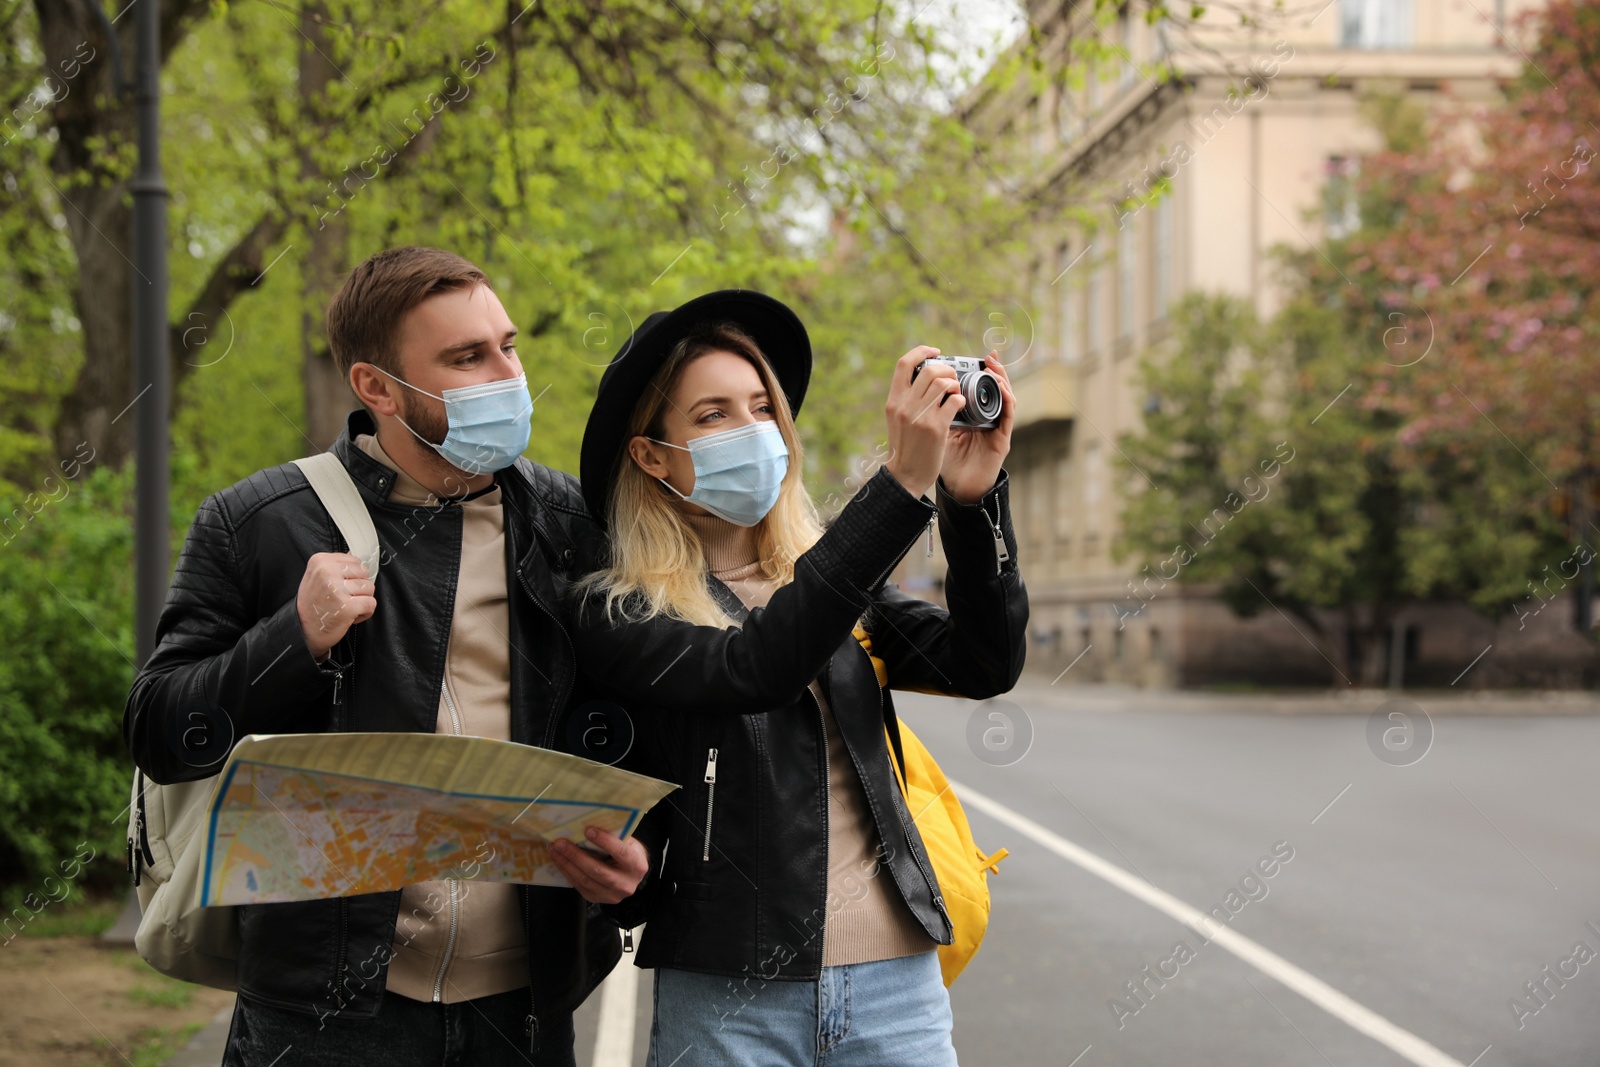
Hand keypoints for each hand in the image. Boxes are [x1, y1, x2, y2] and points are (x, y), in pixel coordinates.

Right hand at [296, 552, 375, 660]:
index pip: (355, 560)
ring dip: (362, 600)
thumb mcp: (317, 576)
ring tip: (345, 606)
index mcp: (320, 561)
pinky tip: (350, 616)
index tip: (338, 586)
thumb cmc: (313, 604)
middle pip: (364, 573)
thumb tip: (360, 562)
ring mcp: (337, 589)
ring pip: (369, 588)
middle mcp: (328, 572)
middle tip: (342, 598)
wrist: (303, 630)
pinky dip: (365, 612)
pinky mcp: (348, 607)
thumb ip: (336, 566)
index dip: (351, 576)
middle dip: (358, 587)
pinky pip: (371, 603)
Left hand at [550, 827, 649, 903]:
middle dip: (575, 855)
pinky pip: (578, 886)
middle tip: (560, 842)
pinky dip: (566, 872)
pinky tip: (558, 861)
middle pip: (597, 870)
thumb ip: (614, 836)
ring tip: (554, 850)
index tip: (588, 830)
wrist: (632, 875)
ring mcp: (611, 895)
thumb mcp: (628, 842)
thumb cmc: (628, 852)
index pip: (621, 853)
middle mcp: (625, 884)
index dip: (604, 842)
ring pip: (584, 880)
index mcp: (637, 866)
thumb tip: (589, 823)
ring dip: (566, 864)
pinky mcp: (597, 899)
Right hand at [883, 346, 963, 499]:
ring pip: (944, 383)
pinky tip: (960, 406)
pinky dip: (961, 400)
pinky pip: (955, 401)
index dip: (921, 351)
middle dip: (946, 369)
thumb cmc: (904, 446)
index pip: (904, 363)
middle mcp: (904, 405)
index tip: (935, 352)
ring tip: (956, 392)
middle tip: (952, 378)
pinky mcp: (936, 427)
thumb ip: (905, 398)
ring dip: (955, 384)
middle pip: (929, 370)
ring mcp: (920, 416)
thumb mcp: (896, 418)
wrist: (906, 474)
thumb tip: (921, 375)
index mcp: (893, 400)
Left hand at [940, 352, 1014, 503]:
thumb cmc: (947, 461)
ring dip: (1002, 381)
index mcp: (971, 416)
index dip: (978, 372)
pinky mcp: (1002, 440)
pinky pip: (1008, 415)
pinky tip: (1002, 389)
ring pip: (1005, 398)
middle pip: (994, 390)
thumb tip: (923, 389)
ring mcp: (996, 429)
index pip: (978, 389)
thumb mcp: (938, 431)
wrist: (957, 488)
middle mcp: (986, 420)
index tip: (974, 359)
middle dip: (993, 371)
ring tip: (995, 368)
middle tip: (988, 358)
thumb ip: (936, 412)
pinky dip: (1007, 400)